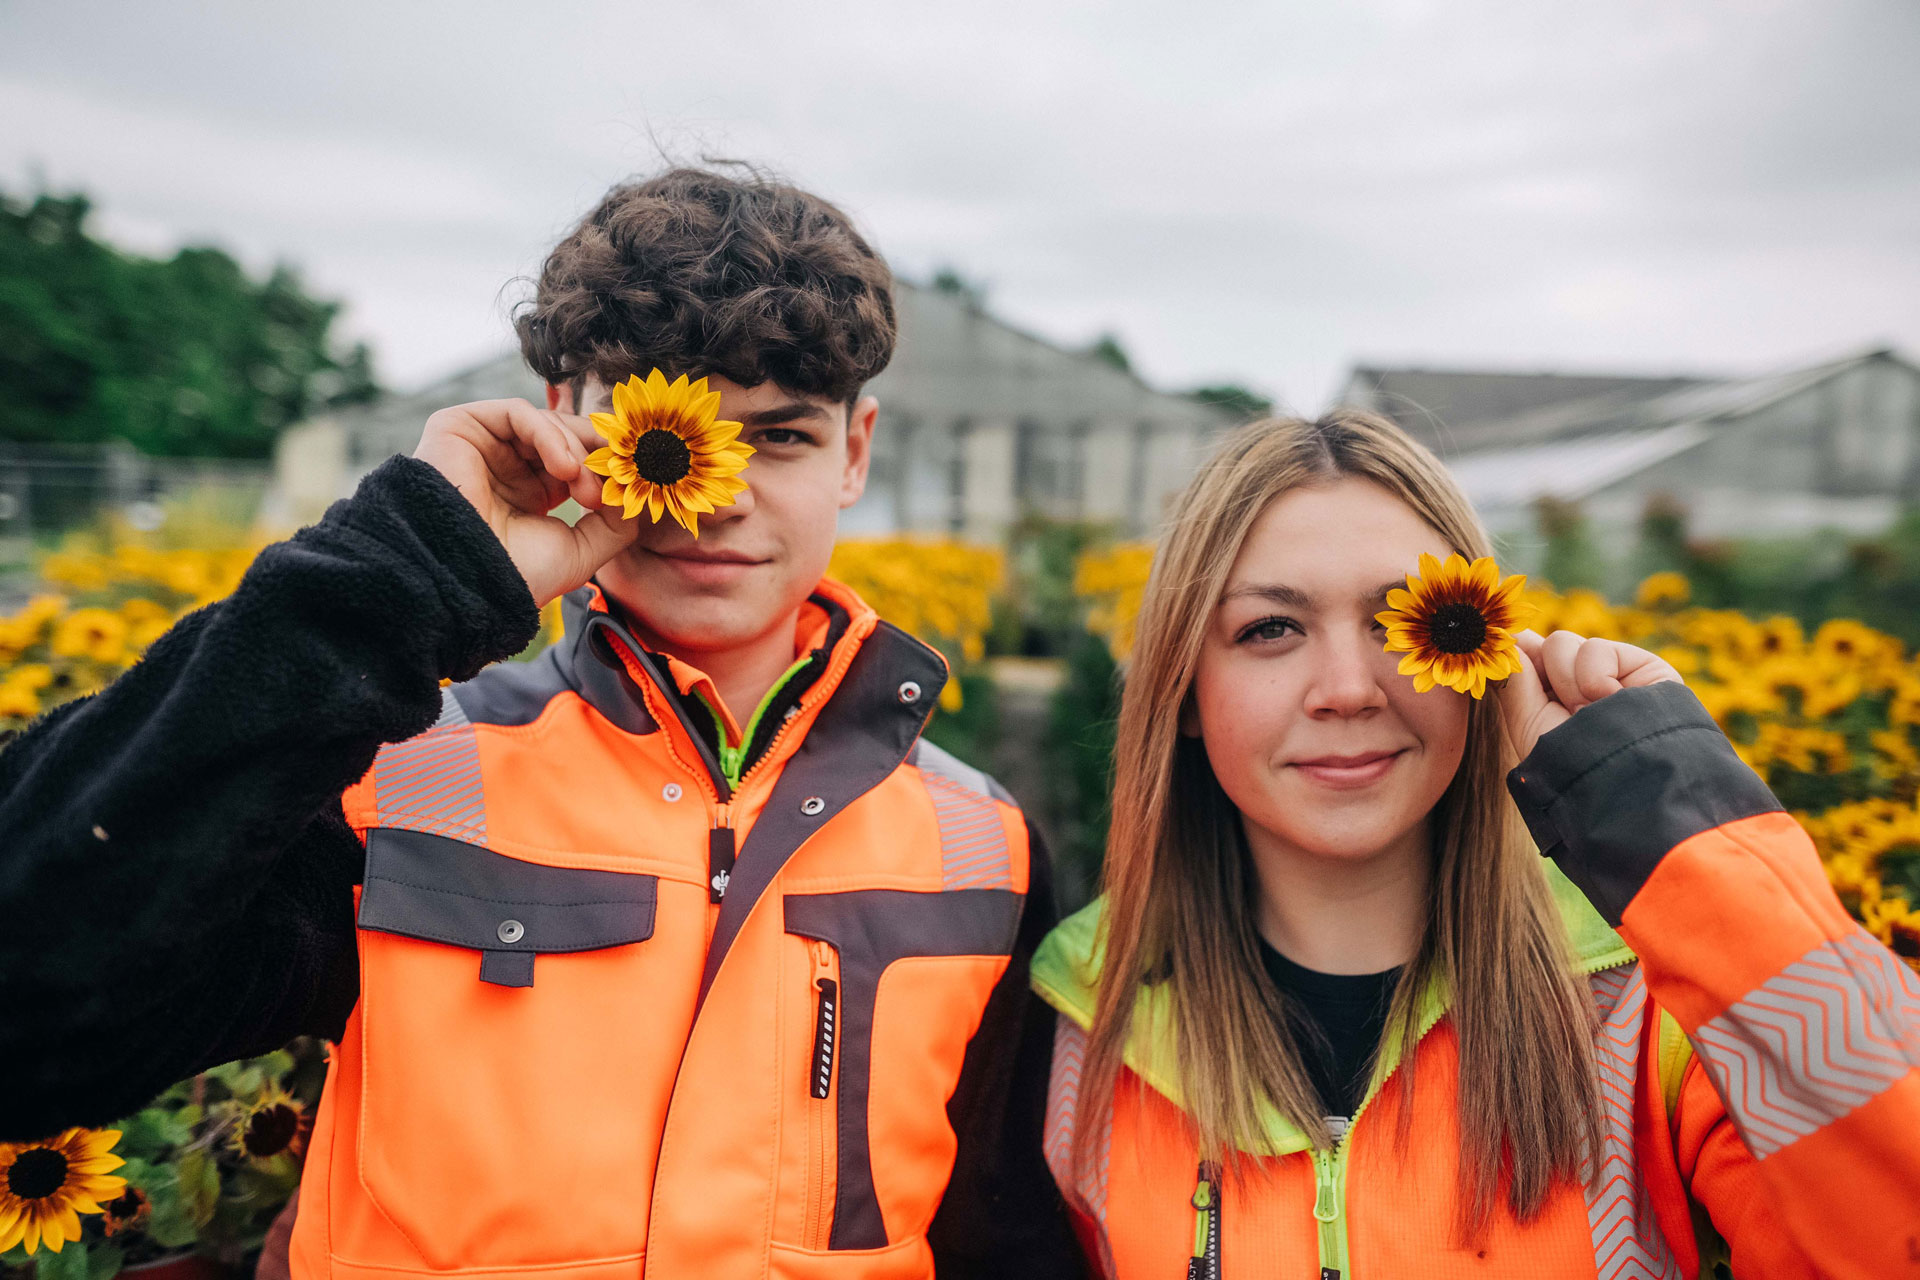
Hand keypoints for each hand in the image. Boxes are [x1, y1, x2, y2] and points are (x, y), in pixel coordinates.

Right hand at [413, 399, 642, 607]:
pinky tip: (565, 467)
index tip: (632, 484)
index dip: (606, 466)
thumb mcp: (581, 551)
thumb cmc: (517, 574)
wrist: (467, 580)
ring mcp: (486, 446)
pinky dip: (549, 433)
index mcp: (533, 493)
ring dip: (577, 452)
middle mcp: (509, 467)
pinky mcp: (461, 427)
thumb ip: (615, 524)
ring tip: (585, 491)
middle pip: (567, 436)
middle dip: (596, 459)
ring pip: (547, 423)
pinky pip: (517, 412)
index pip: (578, 459)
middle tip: (609, 488)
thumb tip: (635, 497)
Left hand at [1498, 629, 1683, 762]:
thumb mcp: (1528, 721)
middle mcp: (1582, 683)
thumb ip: (1514, 677)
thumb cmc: (1568, 760)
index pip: (1528, 657)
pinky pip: (1594, 648)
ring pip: (1561, 642)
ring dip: (1567, 682)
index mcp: (1554, 698)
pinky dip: (1594, 677)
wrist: (1620, 778)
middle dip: (1542, 676)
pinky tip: (1609, 701)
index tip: (1501, 655)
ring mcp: (1612, 672)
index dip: (1515, 655)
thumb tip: (1505, 639)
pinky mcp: (1642, 665)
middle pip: (1542, 646)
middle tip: (1561, 710)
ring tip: (1586, 713)